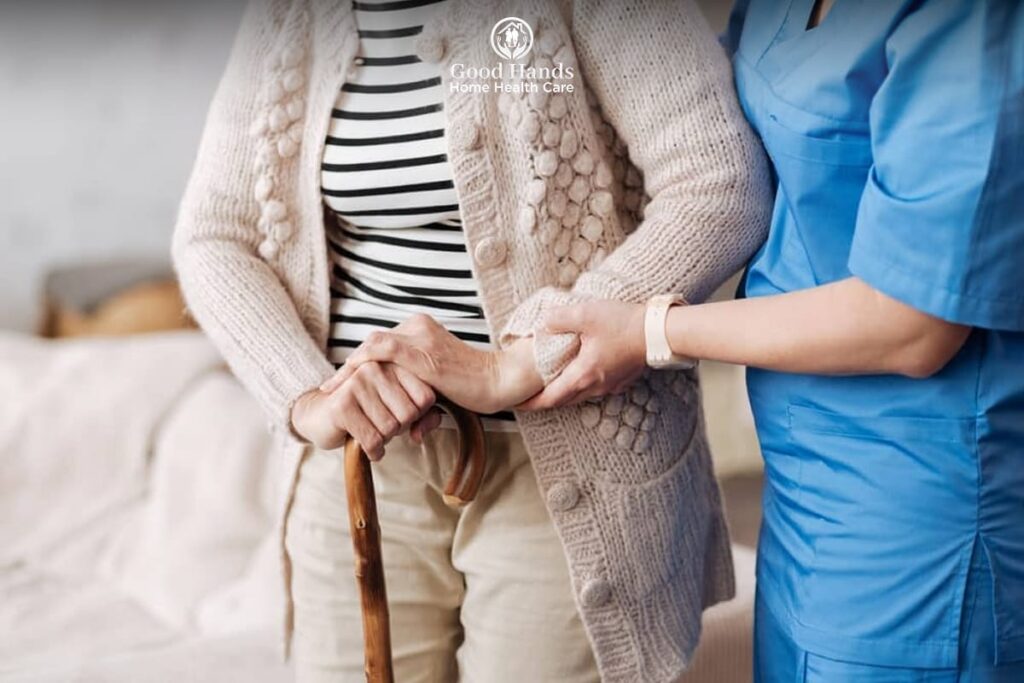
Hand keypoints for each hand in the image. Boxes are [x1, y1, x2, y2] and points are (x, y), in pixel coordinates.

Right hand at [290, 362, 435, 458]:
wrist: (319, 415)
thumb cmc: (365, 411)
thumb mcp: (398, 409)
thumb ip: (423, 416)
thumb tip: (421, 433)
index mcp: (393, 363)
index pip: (426, 397)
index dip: (418, 416)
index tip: (400, 415)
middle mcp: (376, 368)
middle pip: (409, 414)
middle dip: (399, 429)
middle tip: (383, 426)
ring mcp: (357, 383)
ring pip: (390, 428)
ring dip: (385, 440)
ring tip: (373, 432)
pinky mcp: (342, 405)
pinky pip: (372, 439)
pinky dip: (374, 451)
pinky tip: (369, 448)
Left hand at [319, 314, 543, 414]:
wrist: (499, 381)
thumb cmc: (475, 388)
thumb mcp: (439, 389)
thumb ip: (421, 399)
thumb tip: (413, 430)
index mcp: (421, 329)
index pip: (381, 343)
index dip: (360, 363)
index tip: (343, 383)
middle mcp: (418, 327)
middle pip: (373, 344)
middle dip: (350, 367)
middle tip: (330, 388)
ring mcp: (419, 338)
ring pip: (372, 346)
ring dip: (349, 369)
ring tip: (331, 388)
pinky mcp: (422, 353)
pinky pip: (382, 352)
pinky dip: (361, 364)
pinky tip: (347, 381)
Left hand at [517, 300, 646, 409]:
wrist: (659, 331)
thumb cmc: (624, 324)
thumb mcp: (585, 314)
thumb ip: (558, 319)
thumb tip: (543, 324)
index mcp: (583, 376)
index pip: (550, 399)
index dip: (531, 403)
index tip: (517, 405)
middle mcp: (596, 387)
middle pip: (564, 400)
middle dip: (545, 400)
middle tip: (529, 396)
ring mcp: (610, 385)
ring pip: (580, 395)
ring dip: (563, 393)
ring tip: (550, 385)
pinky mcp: (621, 379)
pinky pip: (595, 388)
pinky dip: (581, 385)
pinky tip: (580, 372)